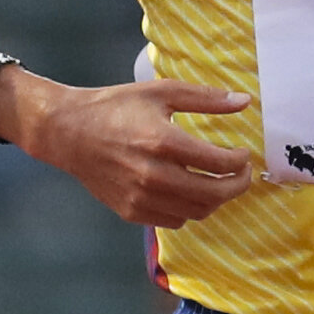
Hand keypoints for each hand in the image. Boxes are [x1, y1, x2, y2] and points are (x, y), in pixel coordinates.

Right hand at [19, 75, 258, 225]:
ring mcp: (141, 198)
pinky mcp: (131, 212)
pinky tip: (189, 191)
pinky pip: (175, 221)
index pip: (218, 163)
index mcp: (163, 142)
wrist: (69, 133)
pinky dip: (189, 209)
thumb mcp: (161, 92)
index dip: (240, 161)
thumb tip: (244, 101)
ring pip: (197, 212)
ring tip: (218, 182)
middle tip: (242, 174)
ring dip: (215, 199)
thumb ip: (205, 98)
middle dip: (238, 185)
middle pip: (213, 194)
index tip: (243, 155)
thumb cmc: (116, 108)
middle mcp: (153, 175)